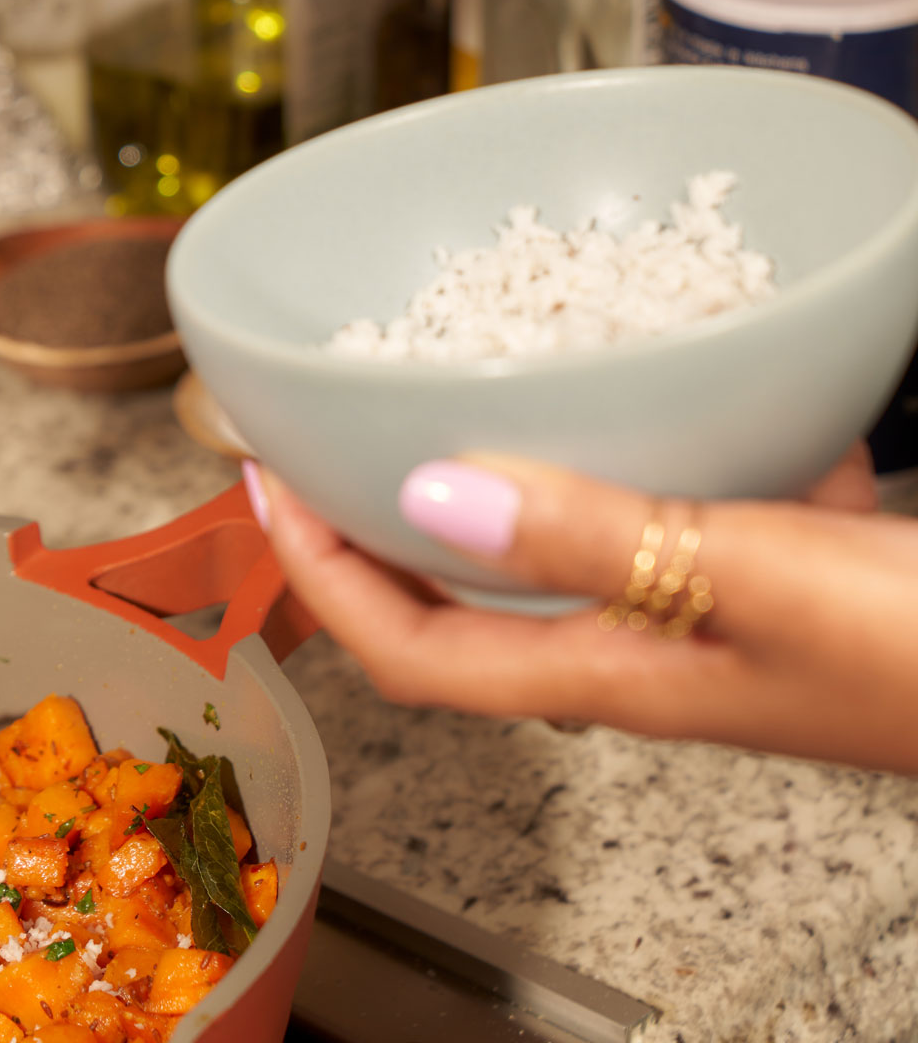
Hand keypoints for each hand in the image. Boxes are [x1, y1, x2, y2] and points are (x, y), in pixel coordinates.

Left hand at [248, 446, 917, 774]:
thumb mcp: (750, 582)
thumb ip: (595, 541)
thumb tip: (429, 498)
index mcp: (612, 674)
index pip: (414, 648)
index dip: (323, 576)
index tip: (266, 483)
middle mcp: (640, 649)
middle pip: (467, 602)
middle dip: (380, 528)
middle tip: (329, 436)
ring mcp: (708, 612)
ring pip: (564, 544)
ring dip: (496, 478)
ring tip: (453, 387)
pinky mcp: (775, 570)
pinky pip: (673, 500)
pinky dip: (641, 443)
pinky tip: (667, 368)